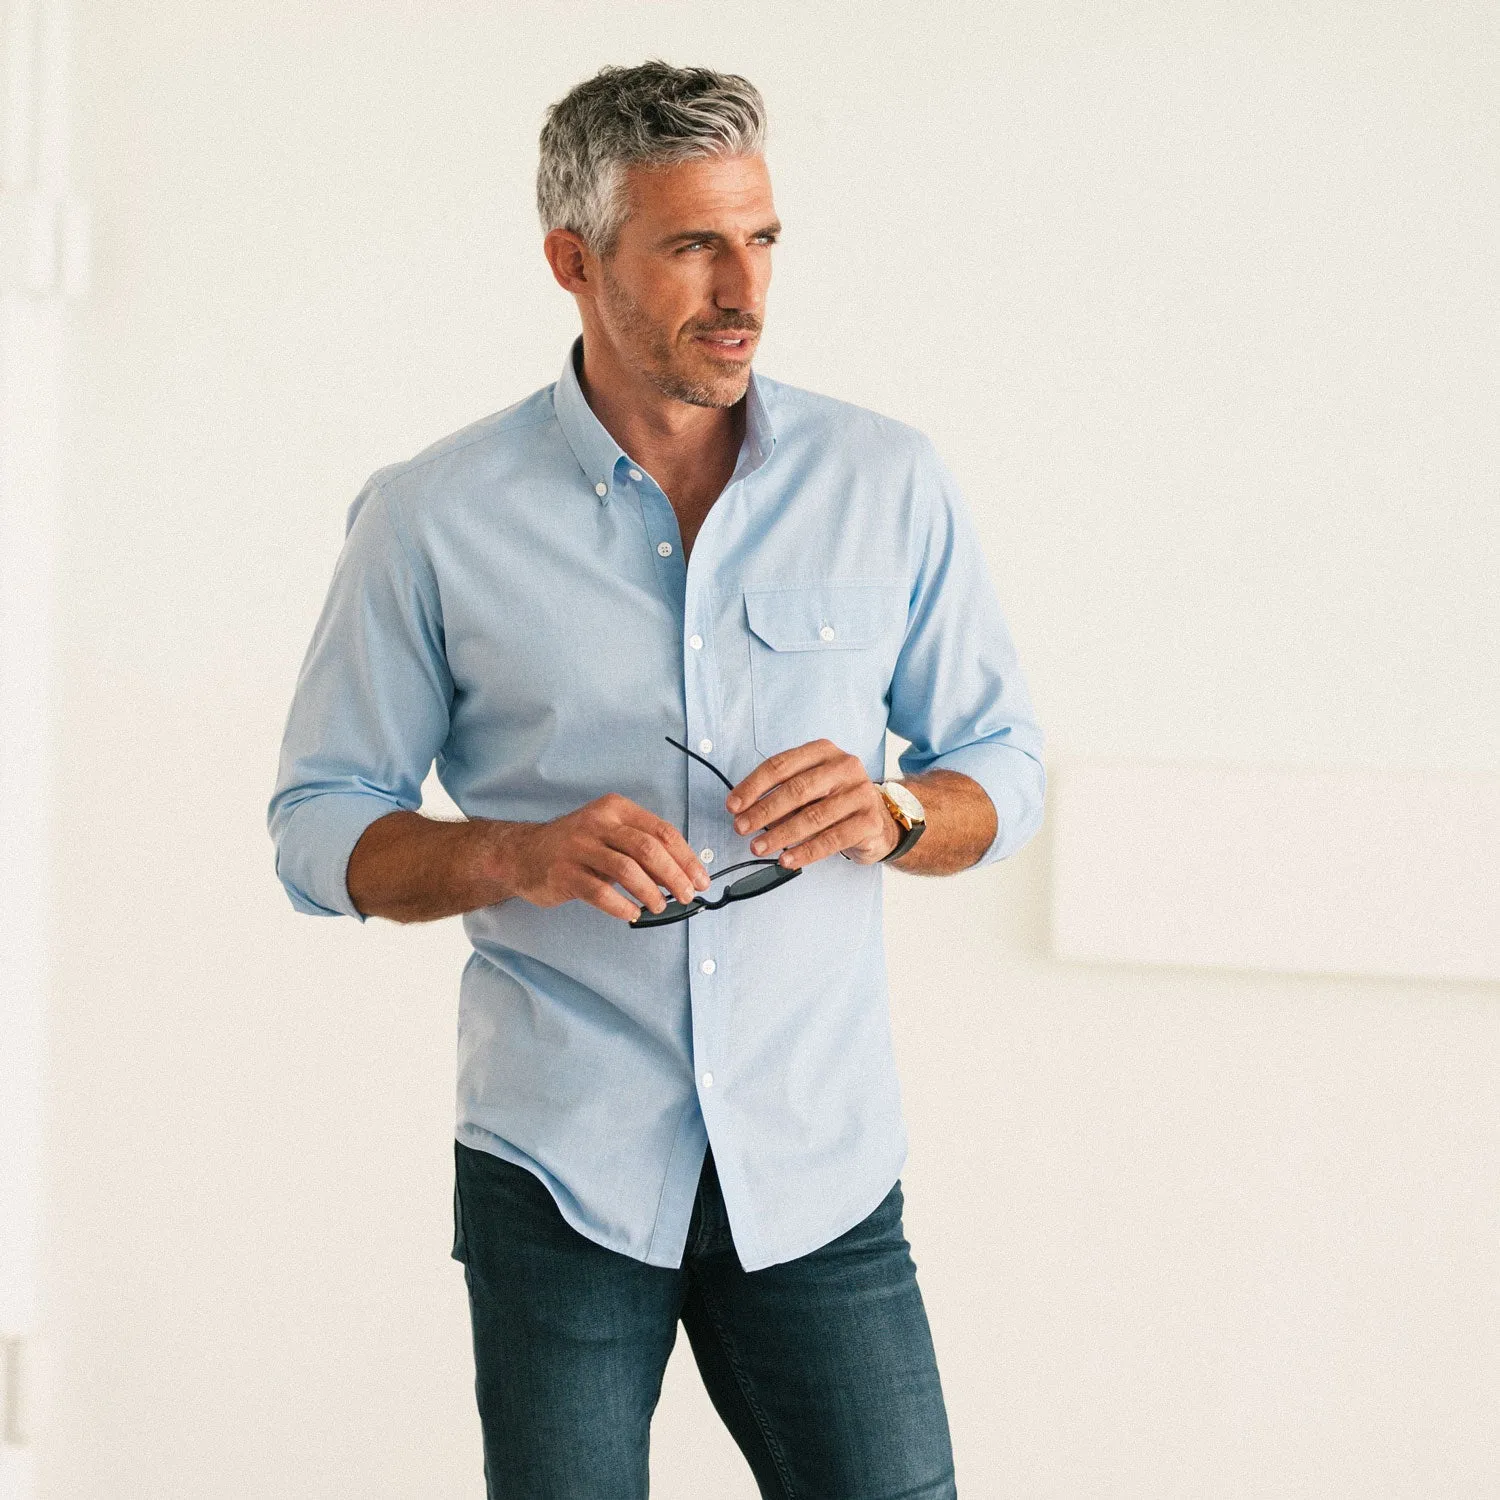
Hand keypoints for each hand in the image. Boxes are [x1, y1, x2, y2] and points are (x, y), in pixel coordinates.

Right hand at [498, 794, 711, 922]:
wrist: (523, 853)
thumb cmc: (576, 847)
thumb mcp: (610, 834)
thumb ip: (642, 849)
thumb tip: (682, 874)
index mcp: (616, 809)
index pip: (662, 831)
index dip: (686, 858)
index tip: (700, 879)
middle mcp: (598, 823)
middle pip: (648, 849)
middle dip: (674, 876)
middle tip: (687, 896)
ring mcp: (579, 847)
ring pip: (626, 869)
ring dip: (650, 892)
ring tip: (659, 907)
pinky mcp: (564, 872)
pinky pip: (599, 892)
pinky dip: (621, 906)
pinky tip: (632, 914)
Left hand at [725, 740, 900, 867]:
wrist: (881, 821)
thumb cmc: (837, 801)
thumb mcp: (811, 787)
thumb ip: (782, 793)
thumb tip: (744, 810)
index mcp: (824, 752)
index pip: (781, 765)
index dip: (753, 786)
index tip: (733, 805)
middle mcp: (845, 767)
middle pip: (797, 789)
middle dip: (763, 811)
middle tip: (741, 827)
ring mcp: (860, 793)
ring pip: (813, 816)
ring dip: (780, 835)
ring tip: (758, 847)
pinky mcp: (869, 821)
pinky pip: (832, 839)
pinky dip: (806, 852)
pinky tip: (787, 860)